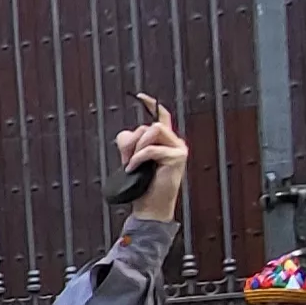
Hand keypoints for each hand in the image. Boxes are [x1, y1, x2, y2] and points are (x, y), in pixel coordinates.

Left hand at [111, 94, 189, 219]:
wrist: (151, 208)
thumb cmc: (142, 186)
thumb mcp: (133, 159)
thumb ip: (132, 143)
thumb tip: (128, 135)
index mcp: (166, 141)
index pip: (162, 116)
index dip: (151, 105)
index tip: (140, 96)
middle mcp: (175, 142)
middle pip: (149, 126)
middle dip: (132, 141)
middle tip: (126, 159)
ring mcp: (178, 149)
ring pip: (152, 131)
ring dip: (137, 147)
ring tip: (132, 164)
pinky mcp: (177, 158)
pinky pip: (151, 149)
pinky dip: (138, 158)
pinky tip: (133, 168)